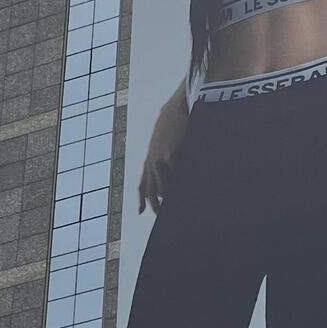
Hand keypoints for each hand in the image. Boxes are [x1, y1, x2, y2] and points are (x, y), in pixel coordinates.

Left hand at [137, 89, 189, 210]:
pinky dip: (180, 187)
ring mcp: (160, 161)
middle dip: (155, 206)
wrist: (174, 110)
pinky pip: (175, 177)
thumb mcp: (161, 143)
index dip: (142, 199)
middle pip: (151, 191)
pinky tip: (185, 194)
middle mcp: (151, 163)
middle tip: (161, 217)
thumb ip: (161, 155)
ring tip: (174, 209)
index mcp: (149, 161)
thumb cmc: (170, 126)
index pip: (142, 184)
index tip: (141, 212)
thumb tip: (168, 164)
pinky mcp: (171, 157)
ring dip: (167, 200)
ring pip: (162, 188)